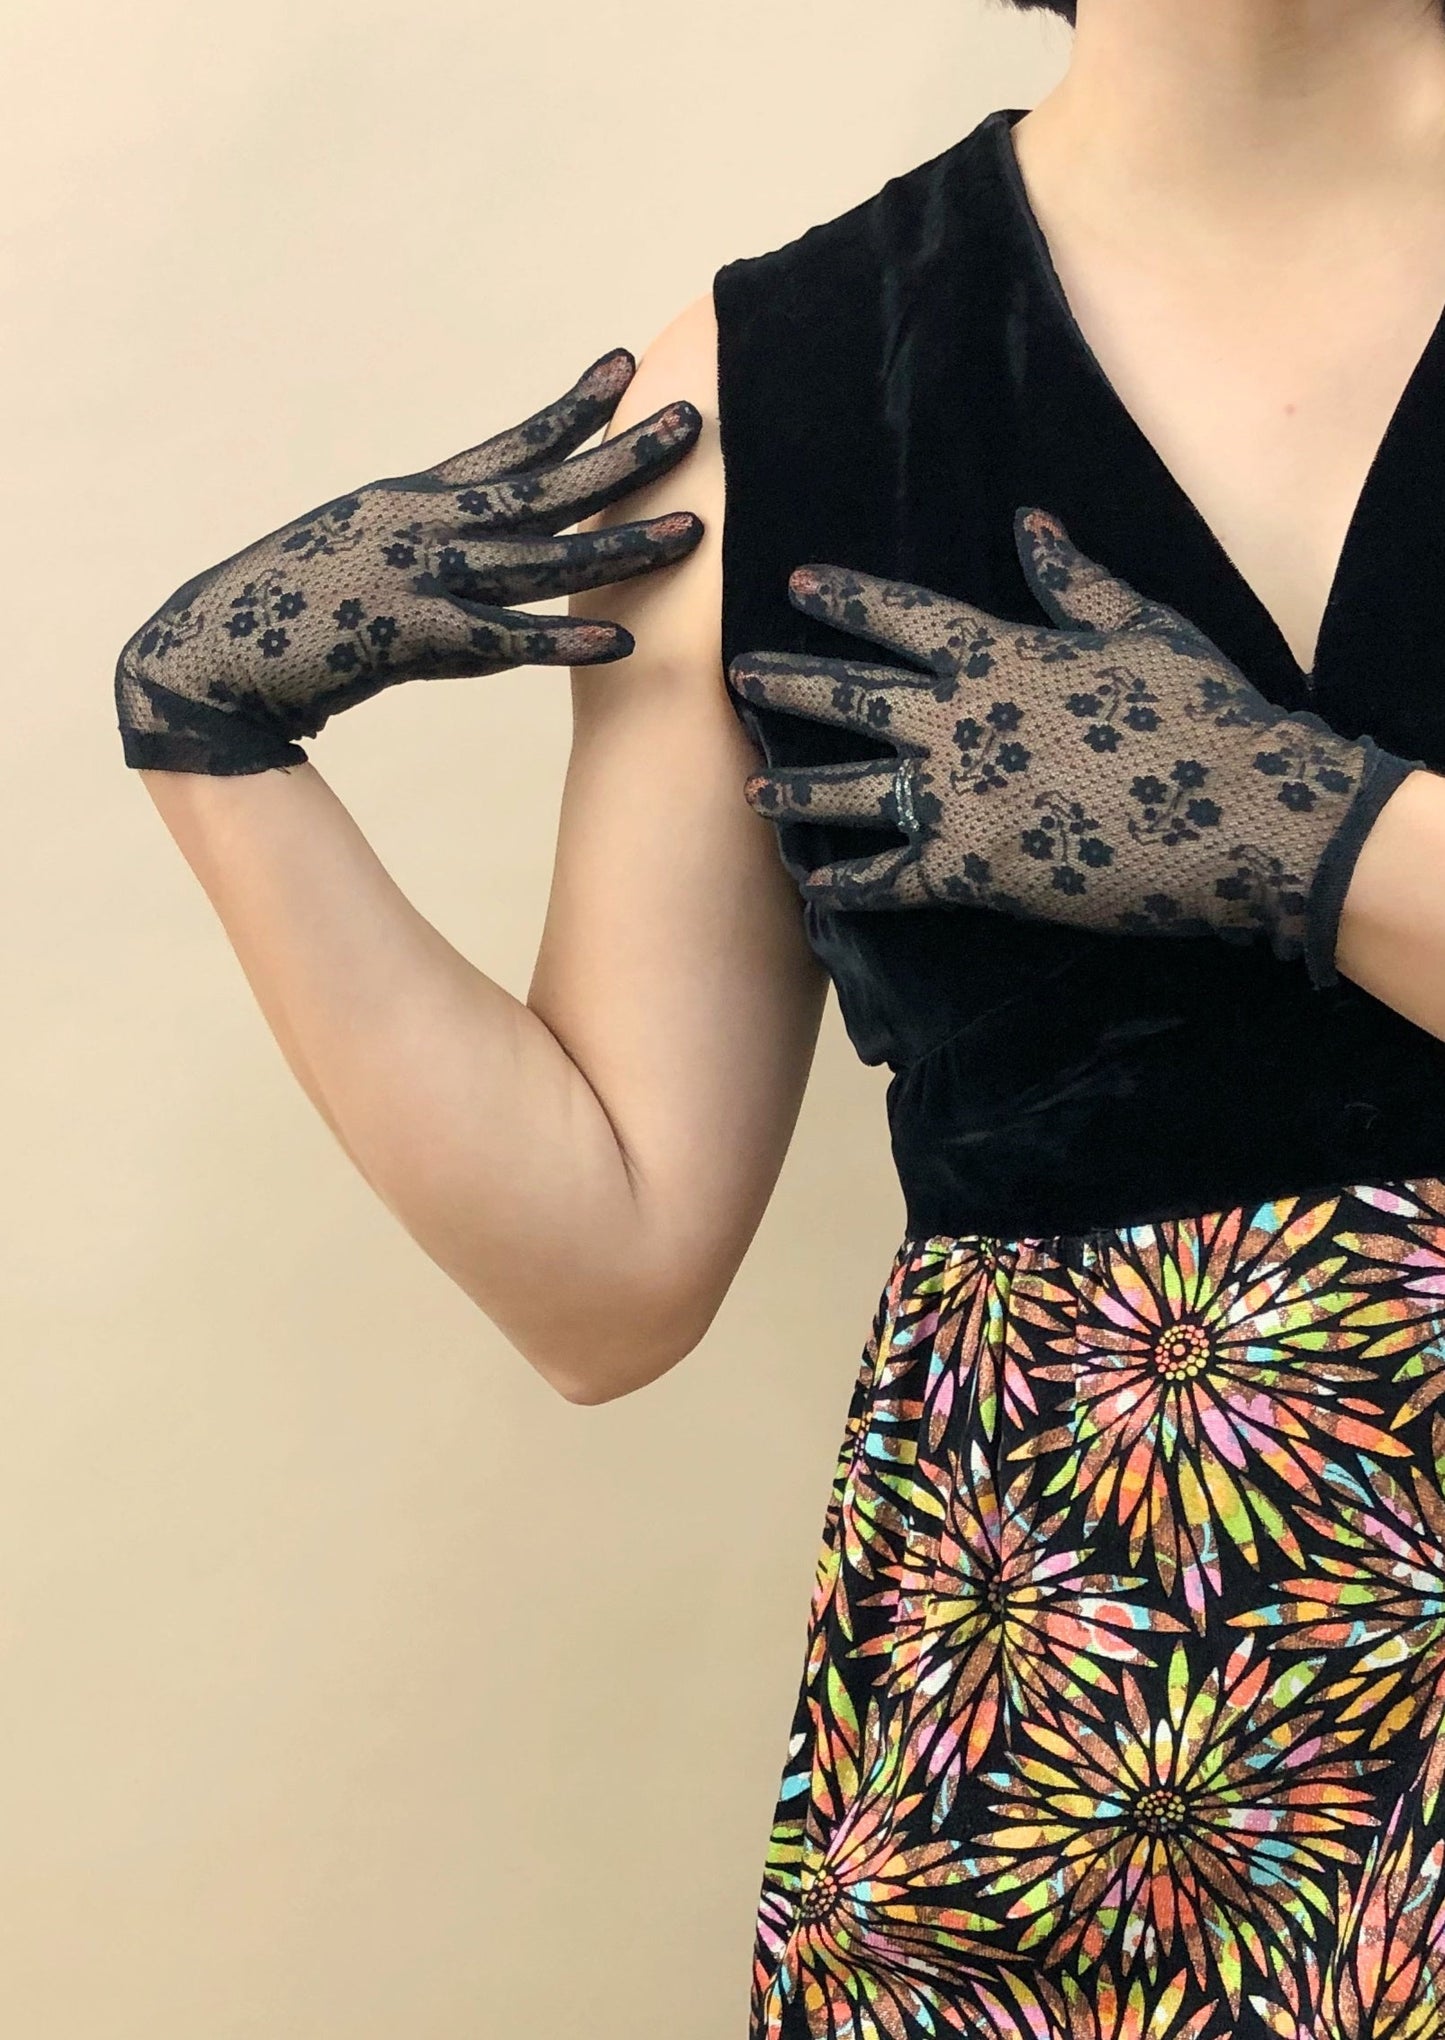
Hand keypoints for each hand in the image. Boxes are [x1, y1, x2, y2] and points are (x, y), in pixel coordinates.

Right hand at [115, 349, 703, 774]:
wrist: (216, 653)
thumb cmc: (296, 614)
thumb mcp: (370, 569)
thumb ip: (442, 576)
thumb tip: (506, 605)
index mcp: (415, 500)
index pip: (510, 445)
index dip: (570, 408)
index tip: (624, 366)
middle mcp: (425, 526)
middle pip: (546, 486)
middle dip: (623, 455)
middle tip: (694, 420)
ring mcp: (419, 576)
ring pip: (541, 556)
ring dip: (619, 544)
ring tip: (691, 530)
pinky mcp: (409, 635)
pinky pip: (503, 639)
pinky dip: (562, 642)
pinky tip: (621, 643)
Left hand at [730, 509, 1424, 987]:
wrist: (1237, 815)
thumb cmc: (1201, 713)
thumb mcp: (1143, 627)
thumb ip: (1075, 579)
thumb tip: (1028, 523)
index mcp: (997, 655)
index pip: (900, 615)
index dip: (847, 596)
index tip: (799, 582)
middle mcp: (957, 723)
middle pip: (850, 697)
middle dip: (789, 684)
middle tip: (738, 675)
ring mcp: (956, 800)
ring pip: (851, 791)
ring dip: (798, 789)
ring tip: (753, 790)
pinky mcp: (970, 872)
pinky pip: (890, 881)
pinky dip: (850, 887)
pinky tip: (814, 888)